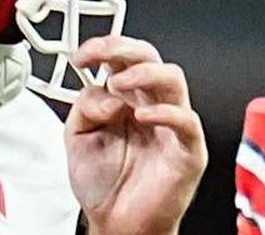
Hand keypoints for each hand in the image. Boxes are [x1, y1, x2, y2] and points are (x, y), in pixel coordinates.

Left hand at [65, 36, 206, 234]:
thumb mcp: (77, 136)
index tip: (81, 55)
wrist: (116, 225)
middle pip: (150, 57)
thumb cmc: (104, 183)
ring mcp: (170, 125)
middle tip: (101, 56)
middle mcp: (149, 105)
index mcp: (125, 98)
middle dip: (124, 48)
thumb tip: (104, 92)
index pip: (123, 57)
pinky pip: (187, 122)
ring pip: (173, 78)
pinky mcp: (187, 150)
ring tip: (117, 85)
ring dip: (143, 73)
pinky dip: (166, 113)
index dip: (103, 47)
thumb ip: (84, 107)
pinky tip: (141, 116)